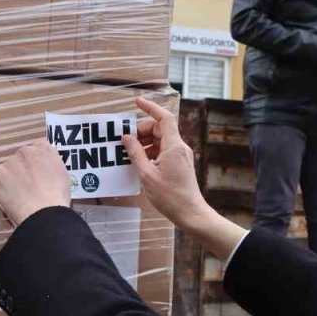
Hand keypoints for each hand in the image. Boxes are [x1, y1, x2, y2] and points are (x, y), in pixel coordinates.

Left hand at [0, 140, 71, 226]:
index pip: (40, 146)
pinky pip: (0, 178)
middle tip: (28, 184)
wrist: (41, 210)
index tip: (38, 170)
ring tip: (20, 194)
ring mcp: (11, 161)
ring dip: (13, 176)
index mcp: (45, 150)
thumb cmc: (56, 197)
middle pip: (22, 156)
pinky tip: (12, 197)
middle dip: (24, 167)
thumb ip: (52, 165)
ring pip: (10, 167)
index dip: (38, 160)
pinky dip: (4, 186)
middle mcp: (27, 151)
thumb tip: (46, 167)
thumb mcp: (63, 175)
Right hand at [127, 97, 246, 259]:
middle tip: (126, 141)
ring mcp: (181, 155)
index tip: (137, 102)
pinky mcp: (180, 164)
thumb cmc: (170, 196)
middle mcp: (179, 147)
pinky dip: (151, 152)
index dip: (150, 107)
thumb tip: (126, 138)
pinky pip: (164, 150)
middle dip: (142, 131)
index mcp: (173, 146)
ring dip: (145, 142)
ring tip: (130, 153)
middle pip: (159, 129)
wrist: (190, 213)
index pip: (164, 118)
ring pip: (161, 140)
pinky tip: (140, 162)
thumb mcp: (147, 174)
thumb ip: (135, 153)